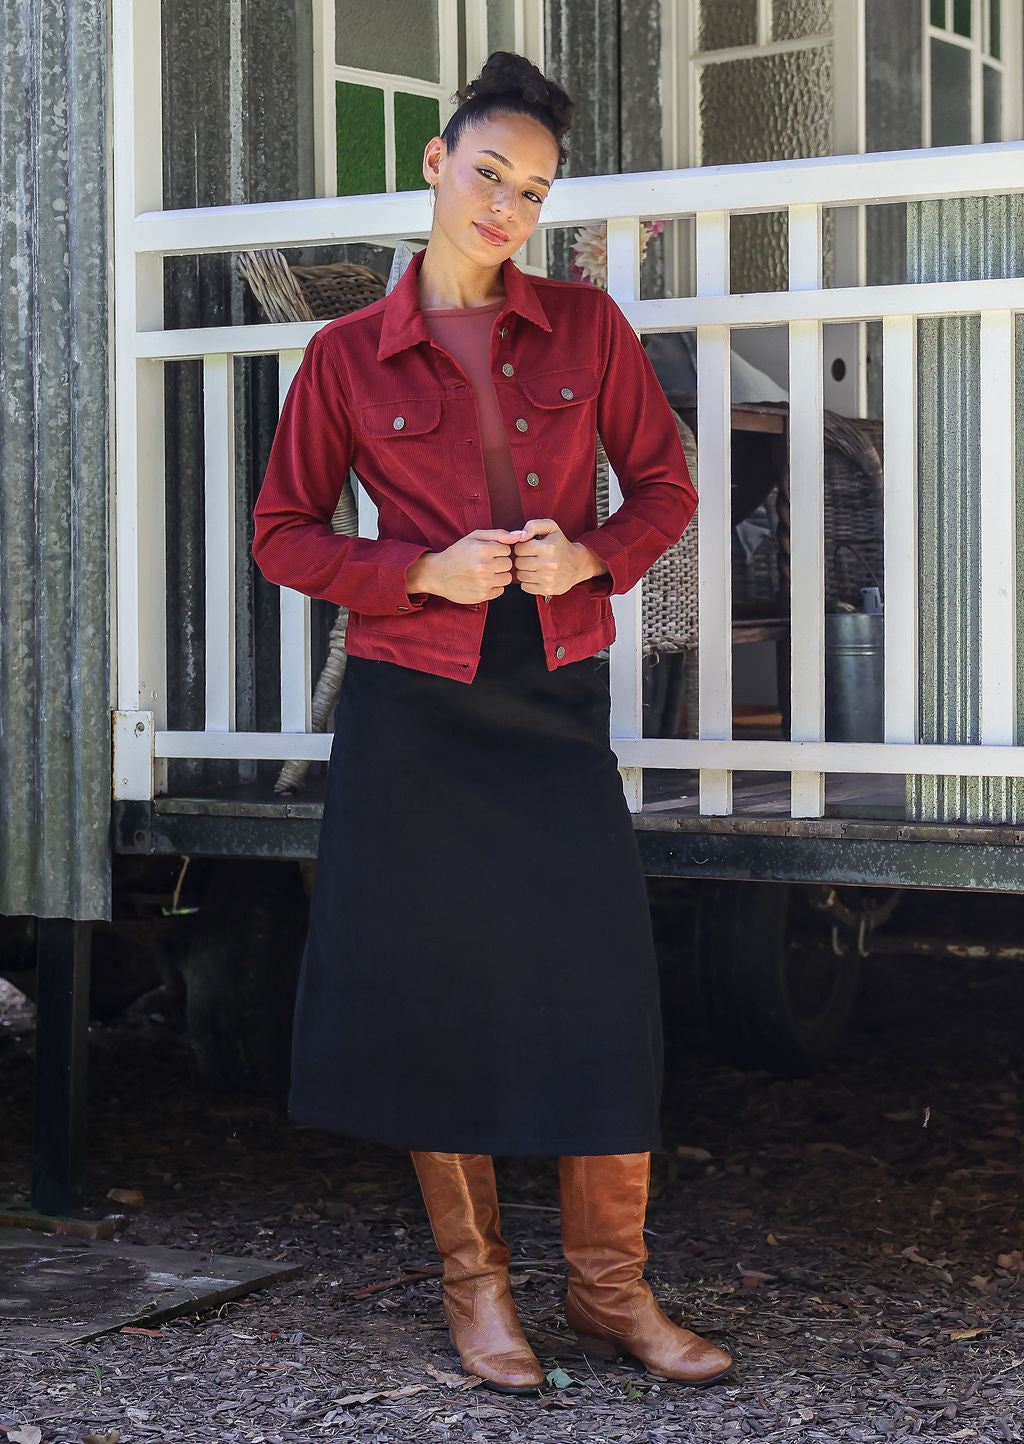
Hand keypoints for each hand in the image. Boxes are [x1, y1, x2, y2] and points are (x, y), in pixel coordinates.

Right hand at [406, 529, 521, 604]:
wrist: (437, 574)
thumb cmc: (457, 553)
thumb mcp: (474, 537)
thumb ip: (498, 535)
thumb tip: (519, 535)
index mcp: (482, 549)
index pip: (507, 549)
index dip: (498, 550)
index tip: (488, 552)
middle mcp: (483, 566)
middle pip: (509, 564)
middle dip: (500, 563)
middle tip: (485, 563)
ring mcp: (483, 583)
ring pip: (507, 578)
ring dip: (499, 575)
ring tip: (484, 572)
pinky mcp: (482, 595)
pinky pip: (500, 590)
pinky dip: (494, 587)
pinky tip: (482, 582)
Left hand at [512, 519, 607, 594]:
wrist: (577, 565)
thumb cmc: (560, 544)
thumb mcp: (550, 528)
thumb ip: (533, 526)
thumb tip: (519, 535)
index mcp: (548, 547)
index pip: (519, 548)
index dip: (521, 547)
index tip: (529, 547)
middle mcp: (549, 564)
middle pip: (518, 563)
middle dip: (522, 559)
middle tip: (531, 557)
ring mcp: (548, 579)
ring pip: (520, 575)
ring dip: (524, 571)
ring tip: (534, 566)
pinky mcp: (547, 590)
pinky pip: (525, 587)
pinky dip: (528, 582)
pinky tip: (536, 576)